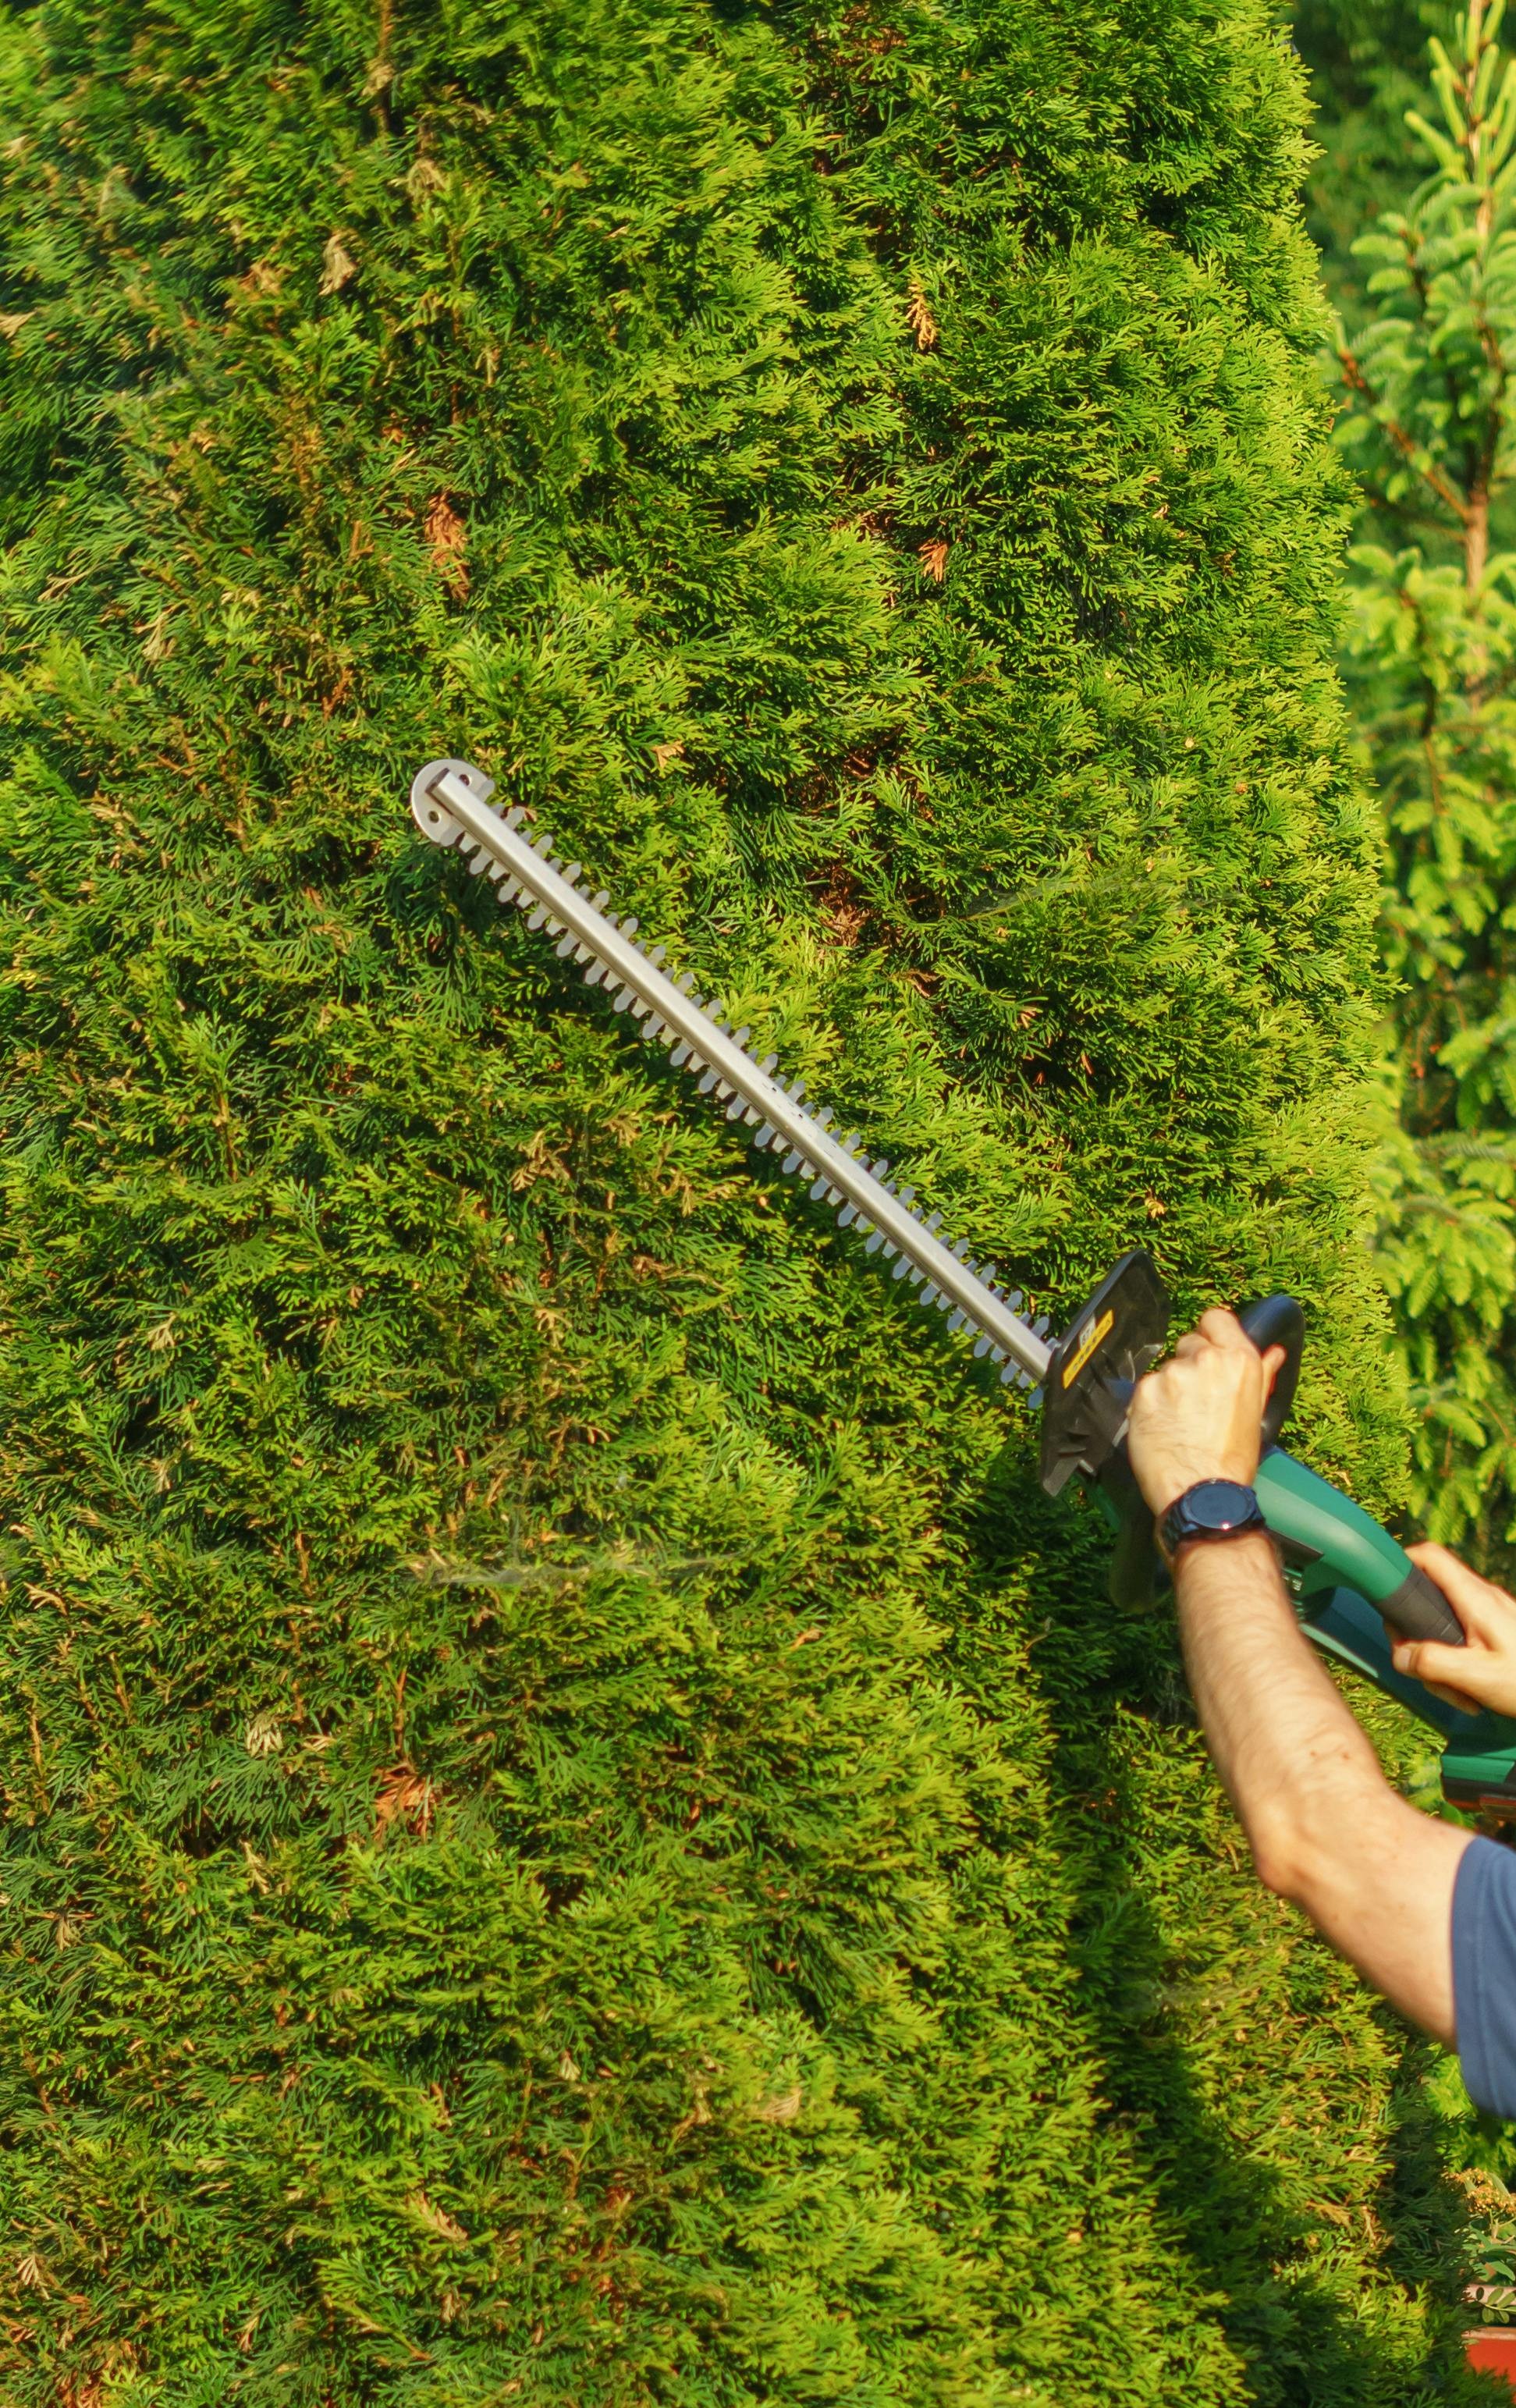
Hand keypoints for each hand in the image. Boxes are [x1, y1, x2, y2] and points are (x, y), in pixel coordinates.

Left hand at [1127, 1308, 1285, 1518]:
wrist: (1202, 1494)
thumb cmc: (1233, 1460)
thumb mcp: (1255, 1413)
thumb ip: (1261, 1374)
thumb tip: (1275, 1352)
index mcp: (1239, 1360)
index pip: (1216, 1318)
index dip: (1210, 1334)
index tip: (1208, 1352)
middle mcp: (1206, 1359)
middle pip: (1187, 1343)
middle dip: (1189, 1366)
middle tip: (1196, 1402)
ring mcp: (1173, 1374)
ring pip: (1165, 1369)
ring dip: (1168, 1389)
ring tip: (1179, 1422)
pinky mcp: (1145, 1391)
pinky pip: (1145, 1389)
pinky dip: (1149, 1405)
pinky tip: (1161, 1429)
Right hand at [1389, 1543, 1515, 1718]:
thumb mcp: (1479, 1677)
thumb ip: (1433, 1662)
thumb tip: (1400, 1653)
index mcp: (1475, 1599)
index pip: (1430, 1556)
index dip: (1400, 1563)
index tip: (1383, 1592)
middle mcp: (1481, 1599)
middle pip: (1426, 1598)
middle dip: (1415, 1637)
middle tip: (1420, 1670)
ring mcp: (1488, 1615)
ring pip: (1441, 1624)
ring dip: (1438, 1661)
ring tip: (1458, 1694)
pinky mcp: (1494, 1632)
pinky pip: (1460, 1640)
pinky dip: (1456, 1666)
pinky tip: (1470, 1694)